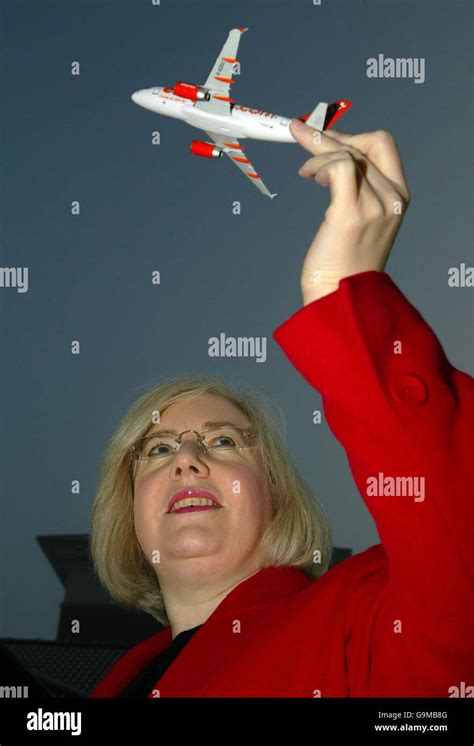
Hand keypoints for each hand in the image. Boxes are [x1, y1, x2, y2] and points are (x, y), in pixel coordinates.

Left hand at [289, 120, 410, 303]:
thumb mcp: (359, 219)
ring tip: (305, 172)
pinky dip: (318, 164)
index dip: (352, 135)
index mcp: (398, 198)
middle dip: (328, 137)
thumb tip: (329, 154)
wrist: (339, 296)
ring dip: (318, 153)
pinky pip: (338, 167)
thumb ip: (354, 189)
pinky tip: (308, 177)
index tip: (326, 141)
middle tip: (300, 132)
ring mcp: (374, 206)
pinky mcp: (351, 213)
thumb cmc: (342, 263)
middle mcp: (391, 199)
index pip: (382, 145)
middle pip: (363, 145)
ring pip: (347, 153)